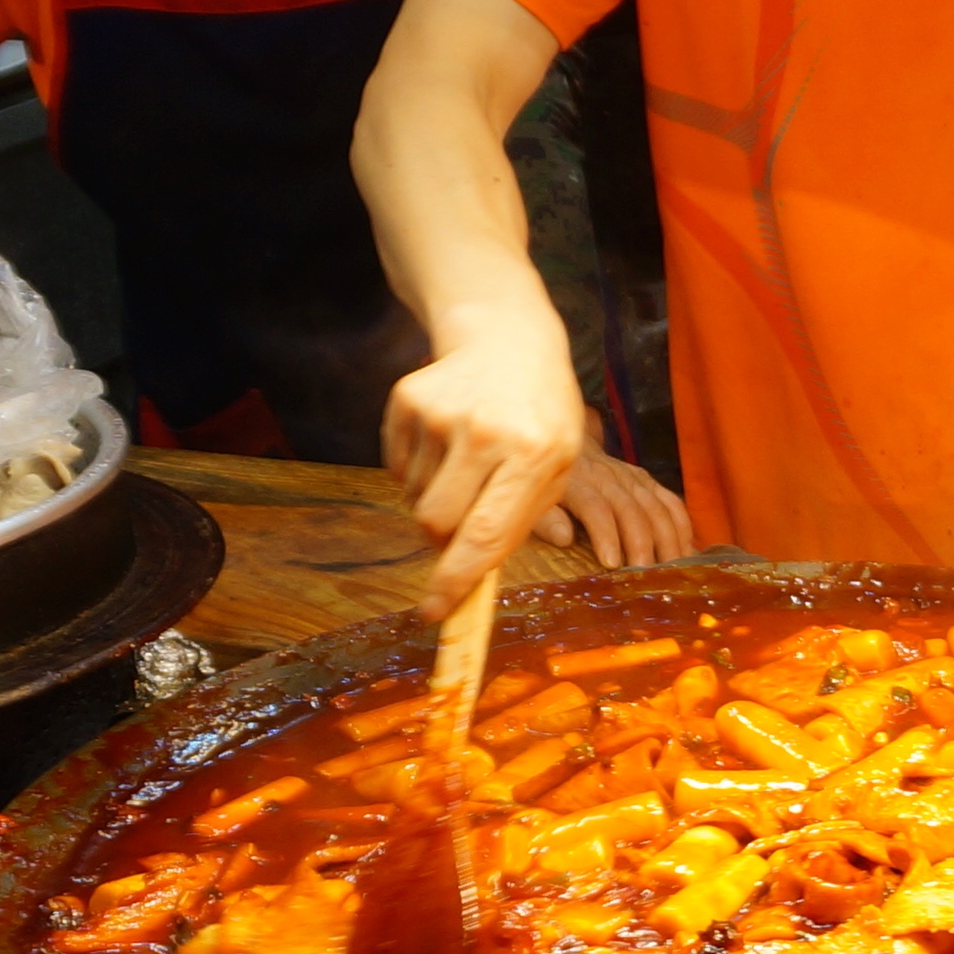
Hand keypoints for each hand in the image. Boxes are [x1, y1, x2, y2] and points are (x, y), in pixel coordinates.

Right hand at [381, 320, 584, 614]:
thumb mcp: (557, 466)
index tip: (434, 613)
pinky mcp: (408, 399)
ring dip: (435, 498)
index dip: (456, 580)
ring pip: (415, 497)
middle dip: (442, 538)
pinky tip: (446, 441)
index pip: (485, 534)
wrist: (507, 340)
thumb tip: (469, 581)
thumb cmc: (540, 417)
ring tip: (467, 463)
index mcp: (535, 454)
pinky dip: (417, 470)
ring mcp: (442, 412)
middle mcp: (486, 432)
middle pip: (436, 522)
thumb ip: (518, 523)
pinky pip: (397, 468)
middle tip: (462, 521)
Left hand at [543, 447, 692, 566]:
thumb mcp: (536, 501)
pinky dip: (682, 527)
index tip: (611, 563)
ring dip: (667, 539)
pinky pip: (671, 502)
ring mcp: (632, 478)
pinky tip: (687, 551)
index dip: (605, 535)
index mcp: (578, 483)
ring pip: (656, 507)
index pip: (596, 508)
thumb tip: (564, 538)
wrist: (570, 448)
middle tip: (646, 574)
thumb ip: (546, 520)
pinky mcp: (648, 482)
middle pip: (632, 510)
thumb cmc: (549, 486)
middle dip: (642, 543)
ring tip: (671, 569)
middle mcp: (609, 478)